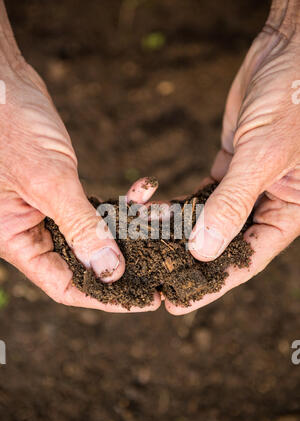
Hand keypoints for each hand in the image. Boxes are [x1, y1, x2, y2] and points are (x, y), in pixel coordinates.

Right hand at [0, 4, 160, 311]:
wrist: (3, 80)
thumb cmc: (11, 126)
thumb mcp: (48, 181)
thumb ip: (80, 227)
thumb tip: (110, 272)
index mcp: (16, 240)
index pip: (63, 286)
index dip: (104, 296)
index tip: (142, 299)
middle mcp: (31, 231)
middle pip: (84, 264)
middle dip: (125, 259)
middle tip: (162, 262)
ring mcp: (47, 211)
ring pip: (96, 233)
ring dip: (130, 226)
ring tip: (163, 218)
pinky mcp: (62, 191)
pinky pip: (97, 206)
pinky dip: (121, 200)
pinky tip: (144, 189)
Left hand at [165, 1, 299, 313]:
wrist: (288, 52)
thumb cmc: (293, 100)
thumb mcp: (265, 155)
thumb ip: (233, 202)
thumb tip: (203, 250)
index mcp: (289, 211)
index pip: (248, 258)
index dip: (214, 284)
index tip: (179, 302)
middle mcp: (268, 203)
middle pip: (226, 244)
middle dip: (190, 262)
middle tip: (155, 280)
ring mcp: (247, 186)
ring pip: (210, 219)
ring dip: (179, 231)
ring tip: (146, 247)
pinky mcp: (230, 166)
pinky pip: (202, 194)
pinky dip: (180, 204)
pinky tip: (157, 213)